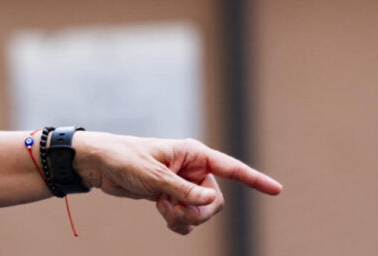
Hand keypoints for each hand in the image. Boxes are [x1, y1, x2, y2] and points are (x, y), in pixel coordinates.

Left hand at [72, 132, 280, 234]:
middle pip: (216, 201)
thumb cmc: (125, 160)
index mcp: (193, 154)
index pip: (231, 168)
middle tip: (173, 210)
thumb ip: (184, 191)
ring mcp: (184, 184)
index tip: (277, 190)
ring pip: (203, 213)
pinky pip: (189, 218)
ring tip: (162, 208)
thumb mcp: (154, 177)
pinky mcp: (174, 196)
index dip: (254, 179)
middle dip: (199, 213)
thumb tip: (214, 201)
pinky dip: (178, 222)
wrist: (100, 165)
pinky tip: (161, 212)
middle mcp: (194, 168)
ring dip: (185, 218)